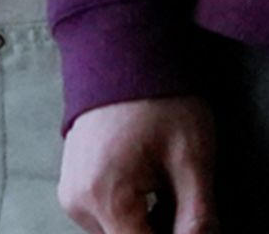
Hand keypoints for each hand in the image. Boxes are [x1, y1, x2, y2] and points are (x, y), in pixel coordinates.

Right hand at [62, 96, 214, 233]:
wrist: (125, 51)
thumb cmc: (162, 101)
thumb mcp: (192, 160)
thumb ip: (197, 217)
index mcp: (106, 199)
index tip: (194, 226)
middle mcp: (78, 203)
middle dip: (161, 230)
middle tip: (187, 204)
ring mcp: (71, 194)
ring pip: (116, 231)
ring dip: (145, 224)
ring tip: (172, 190)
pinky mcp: (73, 184)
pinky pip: (103, 214)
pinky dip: (131, 212)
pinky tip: (154, 186)